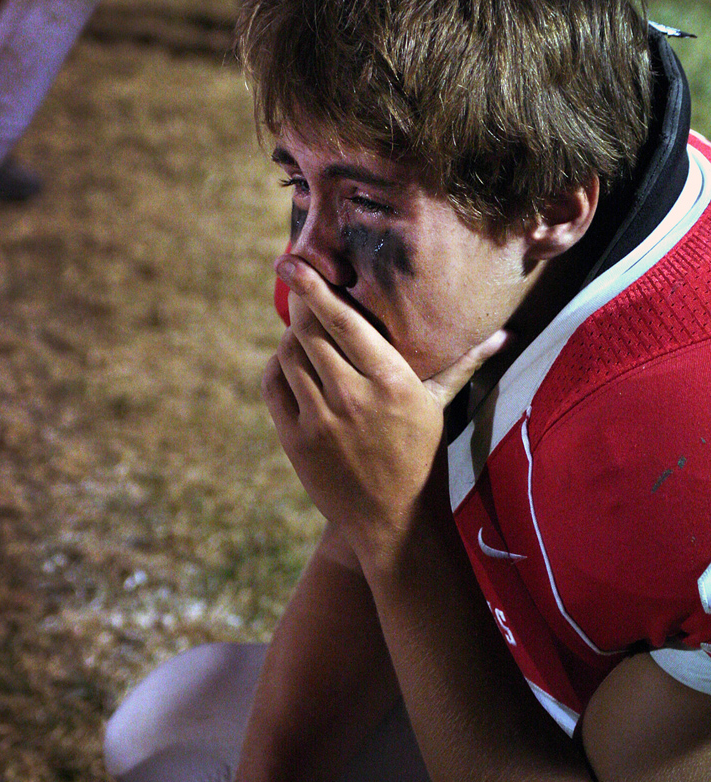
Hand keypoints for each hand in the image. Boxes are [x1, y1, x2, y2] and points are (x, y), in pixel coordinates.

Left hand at [263, 256, 506, 566]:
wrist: (394, 519)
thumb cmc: (422, 455)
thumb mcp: (440, 406)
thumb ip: (464, 363)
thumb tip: (507, 334)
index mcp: (392, 382)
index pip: (344, 321)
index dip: (315, 287)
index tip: (295, 262)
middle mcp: (352, 398)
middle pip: (308, 331)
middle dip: (298, 303)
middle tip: (295, 282)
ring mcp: (320, 421)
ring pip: (288, 356)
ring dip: (290, 336)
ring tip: (302, 328)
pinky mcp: (296, 441)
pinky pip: (274, 386)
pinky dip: (278, 366)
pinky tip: (290, 361)